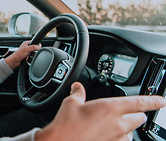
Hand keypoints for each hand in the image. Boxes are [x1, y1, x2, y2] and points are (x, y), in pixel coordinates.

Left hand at [4, 41, 40, 69]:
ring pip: (33, 53)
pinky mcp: (26, 56)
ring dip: (32, 55)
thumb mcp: (27, 49)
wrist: (15, 61)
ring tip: (30, 56)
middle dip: (34, 51)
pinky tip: (29, 58)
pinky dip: (31, 58)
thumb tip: (39, 45)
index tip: (39, 47)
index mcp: (26, 43)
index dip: (36, 44)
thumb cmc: (18, 54)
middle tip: (32, 52)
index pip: (33, 42)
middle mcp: (26, 47)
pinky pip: (31, 57)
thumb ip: (34, 47)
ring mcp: (26, 52)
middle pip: (34, 48)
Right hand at [35, 82, 165, 140]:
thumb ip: (78, 93)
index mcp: (110, 107)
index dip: (153, 100)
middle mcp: (118, 123)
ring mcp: (117, 138)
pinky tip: (106, 134)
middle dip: (136, 113)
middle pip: (140, 117)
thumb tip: (77, 88)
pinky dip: (118, 137)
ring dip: (126, 127)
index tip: (161, 100)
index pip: (140, 102)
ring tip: (112, 124)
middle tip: (127, 111)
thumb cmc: (67, 125)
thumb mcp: (71, 103)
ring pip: (132, 131)